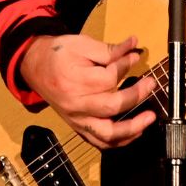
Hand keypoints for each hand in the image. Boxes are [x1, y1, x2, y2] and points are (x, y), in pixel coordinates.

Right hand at [18, 33, 158, 149]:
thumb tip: (133, 47)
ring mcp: (76, 119)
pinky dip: (117, 142)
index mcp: (75, 82)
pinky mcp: (77, 126)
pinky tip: (134, 132)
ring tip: (149, 118)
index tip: (135, 56)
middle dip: (136, 96)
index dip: (126, 66)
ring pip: (106, 134)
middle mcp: (75, 105)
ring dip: (131, 129)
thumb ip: (109, 49)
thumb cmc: (57, 54)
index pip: (110, 79)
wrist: (34, 67)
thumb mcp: (81, 44)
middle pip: (112, 107)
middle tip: (151, 84)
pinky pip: (98, 141)